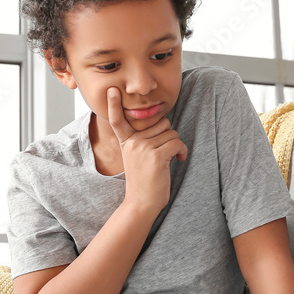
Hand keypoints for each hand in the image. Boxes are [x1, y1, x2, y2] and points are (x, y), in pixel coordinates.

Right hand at [107, 87, 187, 215]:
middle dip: (167, 135)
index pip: (117, 120)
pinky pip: (177, 142)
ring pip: (171, 132)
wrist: (141, 203)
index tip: (111, 90)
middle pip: (160, 122)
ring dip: (176, 144)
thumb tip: (163, 123)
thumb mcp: (137, 157)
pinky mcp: (156, 156)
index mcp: (126, 142)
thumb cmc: (144, 180)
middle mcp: (132, 142)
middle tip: (163, 152)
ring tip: (170, 158)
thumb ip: (143, 140)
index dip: (113, 104)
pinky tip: (178, 160)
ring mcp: (143, 149)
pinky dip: (182, 150)